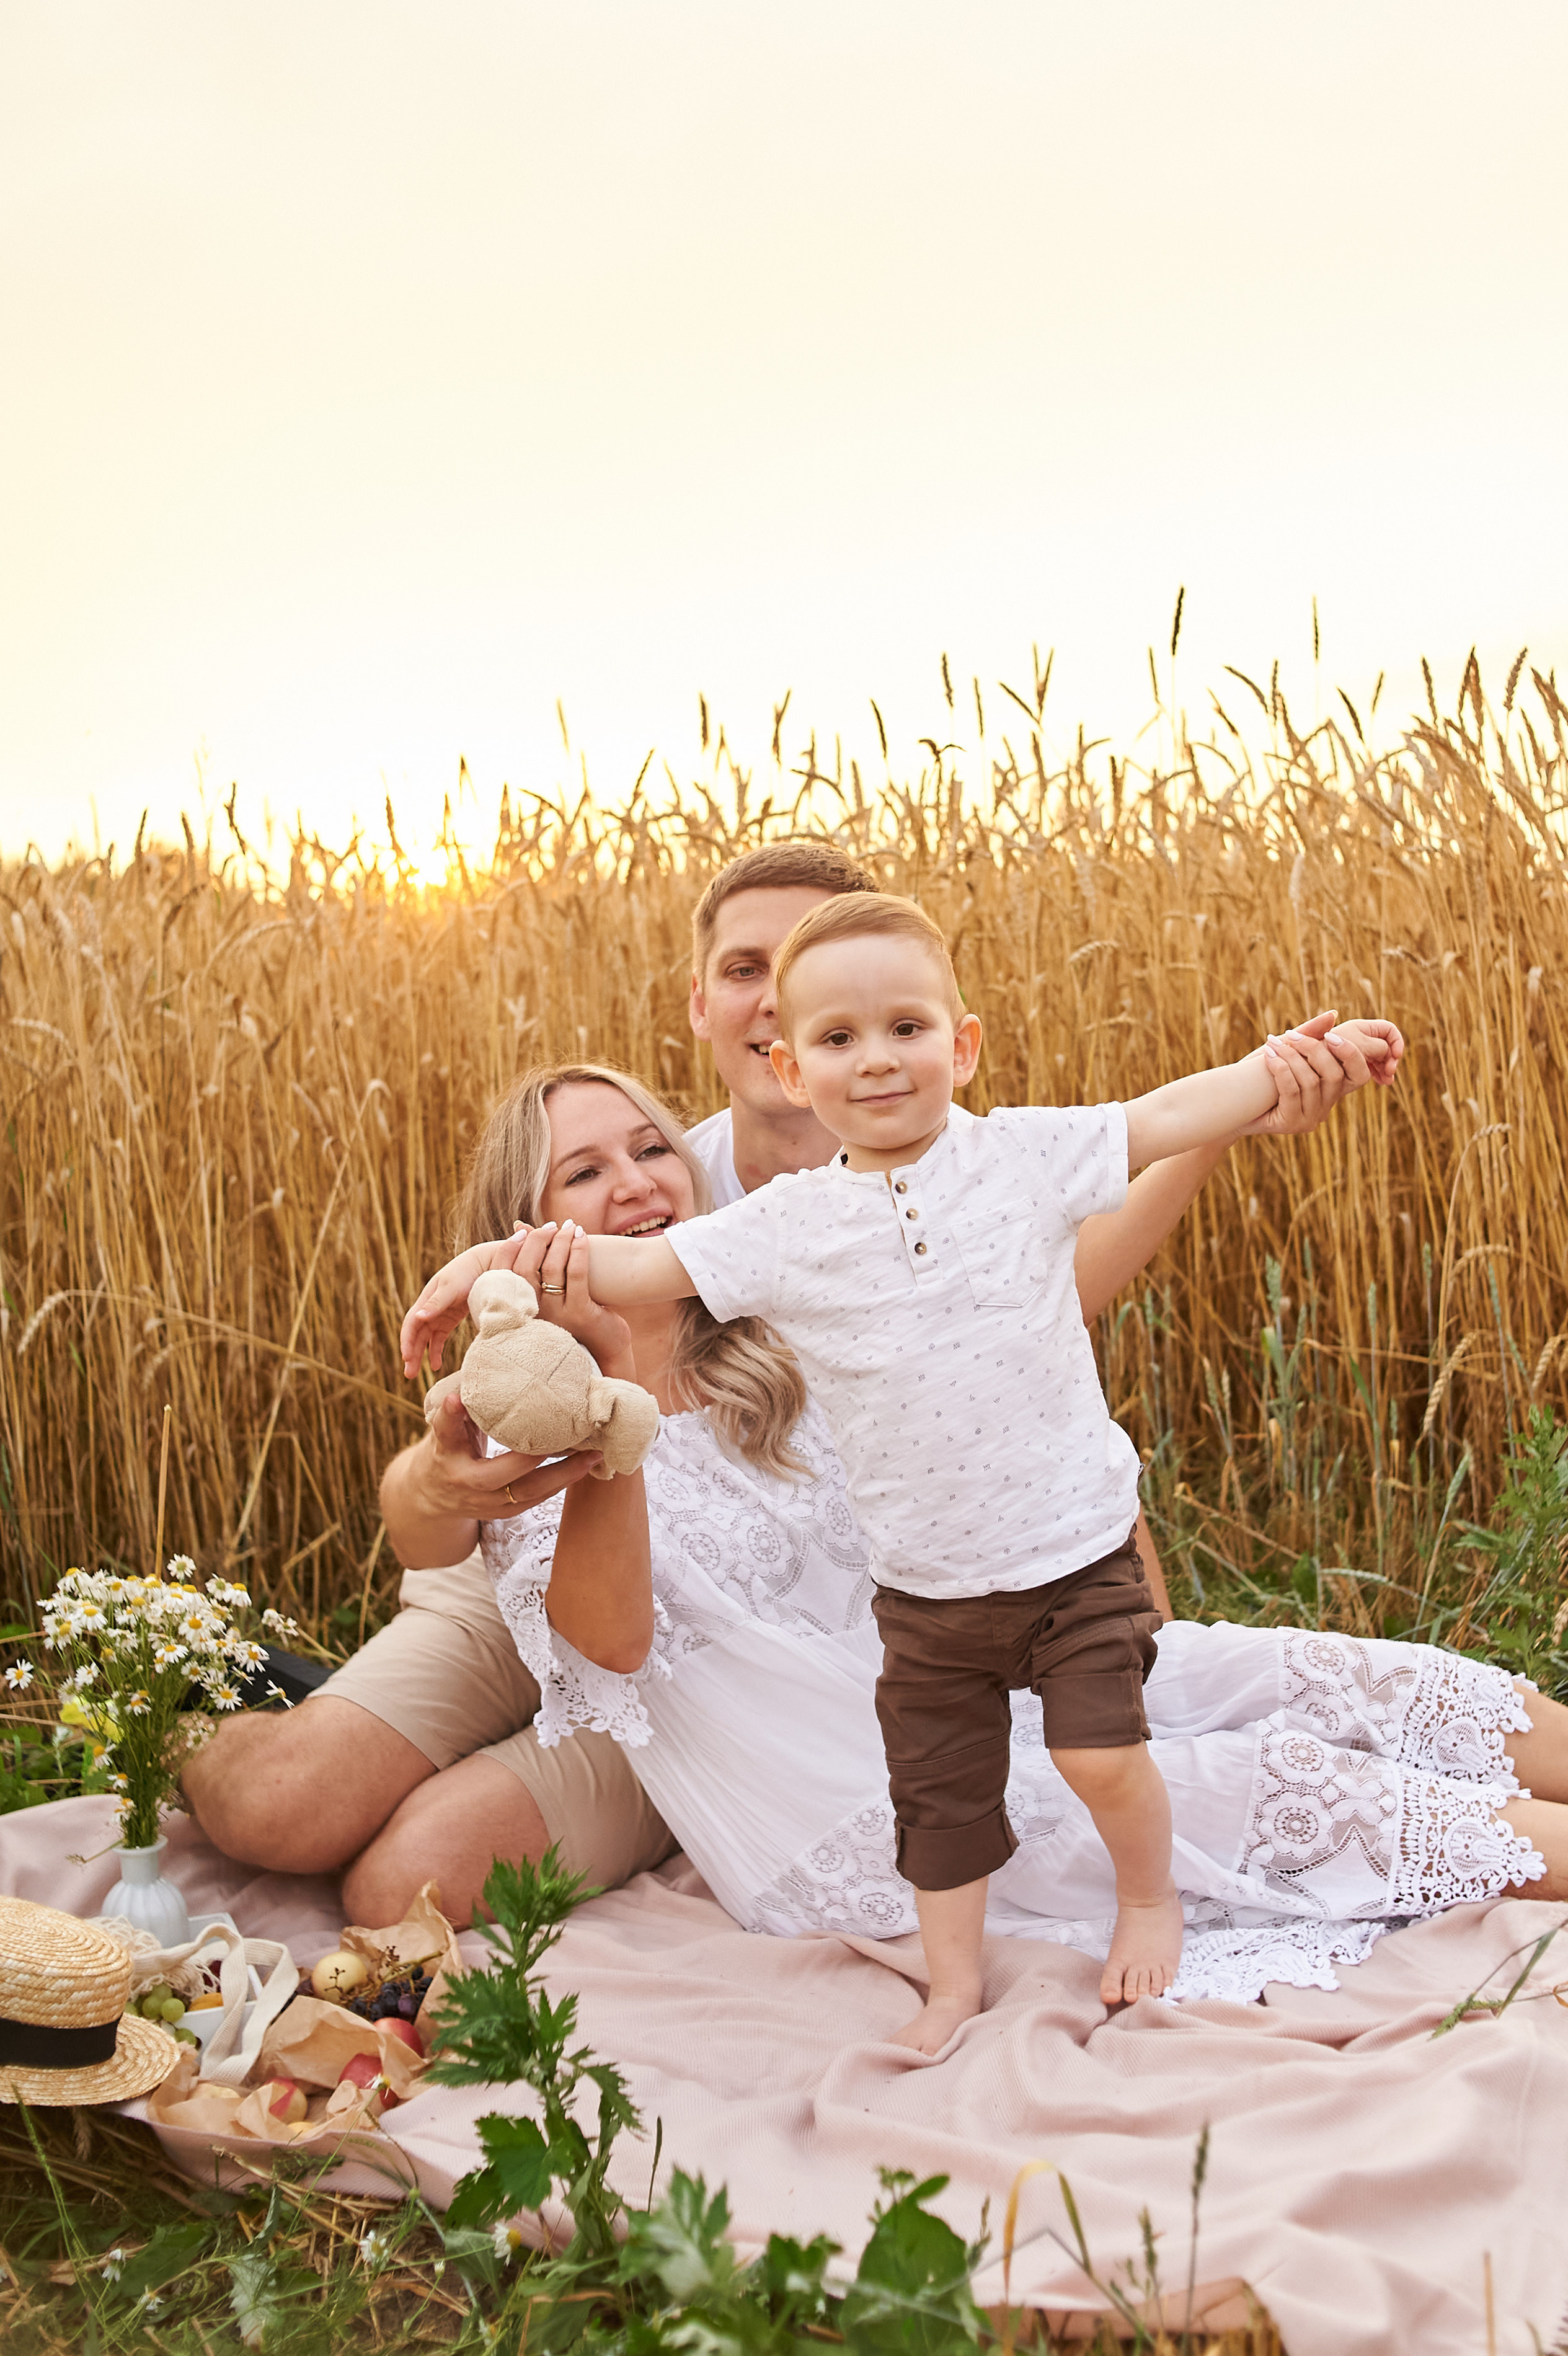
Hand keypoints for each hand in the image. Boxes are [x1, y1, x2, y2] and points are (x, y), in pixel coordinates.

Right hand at [400, 1235, 530, 1375]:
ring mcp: (439, 1313)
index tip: (406, 1358)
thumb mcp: (452, 1287)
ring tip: (418, 1373)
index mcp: (427, 1298)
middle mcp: (429, 1306)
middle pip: (415, 1333)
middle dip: (411, 1353)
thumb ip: (437, 1303)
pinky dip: (435, 1350)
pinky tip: (436, 1365)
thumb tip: (419, 1317)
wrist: (487, 1263)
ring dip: (420, 1354)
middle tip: (409, 1374)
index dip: (407, 1341)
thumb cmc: (468, 1273)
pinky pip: (438, 1337)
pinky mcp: (450, 1318)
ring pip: (425, 1338)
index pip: (411, 1323)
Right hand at [420, 1387, 600, 1522]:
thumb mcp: (450, 1425)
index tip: (456, 1398)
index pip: (446, 1431)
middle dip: (530, 1456)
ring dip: (563, 1474)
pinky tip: (586, 1467)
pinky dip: (562, 1482)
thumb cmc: (451, 1447)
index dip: (450, 1414)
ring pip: (526, 1492)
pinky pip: (536, 1499)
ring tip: (593, 1454)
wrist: (434, 1495)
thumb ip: (466, 1404)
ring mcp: (484, 1502)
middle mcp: (463, 1480)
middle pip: (496, 1472)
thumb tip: (491, 1362)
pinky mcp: (503, 1512)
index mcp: (445, 1451)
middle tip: (562, 1435)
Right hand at [513, 1221, 635, 1372]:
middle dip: (537, 1240)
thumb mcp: (549, 1288)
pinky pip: (576, 1275)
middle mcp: (532, 1314)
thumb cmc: (574, 1311)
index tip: (523, 1231)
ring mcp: (555, 1315)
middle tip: (551, 1225)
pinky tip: (583, 1237)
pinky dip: (579, 1251)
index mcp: (518, 1309)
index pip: (501, 1273)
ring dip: (561, 1241)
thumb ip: (534, 1260)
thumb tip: (518, 1225)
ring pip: (552, 1268)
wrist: (604, 1346)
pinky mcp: (579, 1314)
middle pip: (525, 1268)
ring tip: (571, 1226)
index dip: (509, 1248)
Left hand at [1239, 1011, 1402, 1138]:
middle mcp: (1325, 1106)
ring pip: (1311, 1082)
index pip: (1359, 1073)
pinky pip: (1292, 1092)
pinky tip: (1268, 1056)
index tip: (1330, 1034)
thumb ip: (1310, 1034)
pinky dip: (1280, 1069)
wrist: (1230, 1102)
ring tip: (1272, 1043)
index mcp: (1330, 1088)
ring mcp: (1310, 1118)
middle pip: (1334, 1074)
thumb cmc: (1259, 1073)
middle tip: (1290, 1034)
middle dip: (1312, 1049)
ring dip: (1291, 1057)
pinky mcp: (1292, 1124)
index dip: (1350, 1052)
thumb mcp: (1286, 1050)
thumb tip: (1333, 1014)